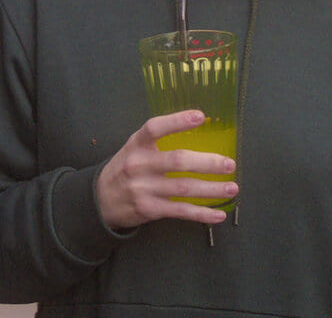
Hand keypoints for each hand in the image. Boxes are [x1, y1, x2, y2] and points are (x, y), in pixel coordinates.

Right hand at [94, 110, 237, 228]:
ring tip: (232, 188)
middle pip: (178, 161)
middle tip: (229, 164)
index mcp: (136, 145)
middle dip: (207, 162)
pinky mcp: (150, 209)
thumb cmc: (125, 169)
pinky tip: (218, 214)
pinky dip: (202, 214)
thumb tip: (198, 134)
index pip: (155, 128)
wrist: (100, 200)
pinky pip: (180, 211)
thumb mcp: (132, 149)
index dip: (177, 121)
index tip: (201, 116)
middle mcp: (139, 165)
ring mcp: (144, 188)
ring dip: (212, 189)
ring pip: (184, 188)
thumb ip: (156, 143)